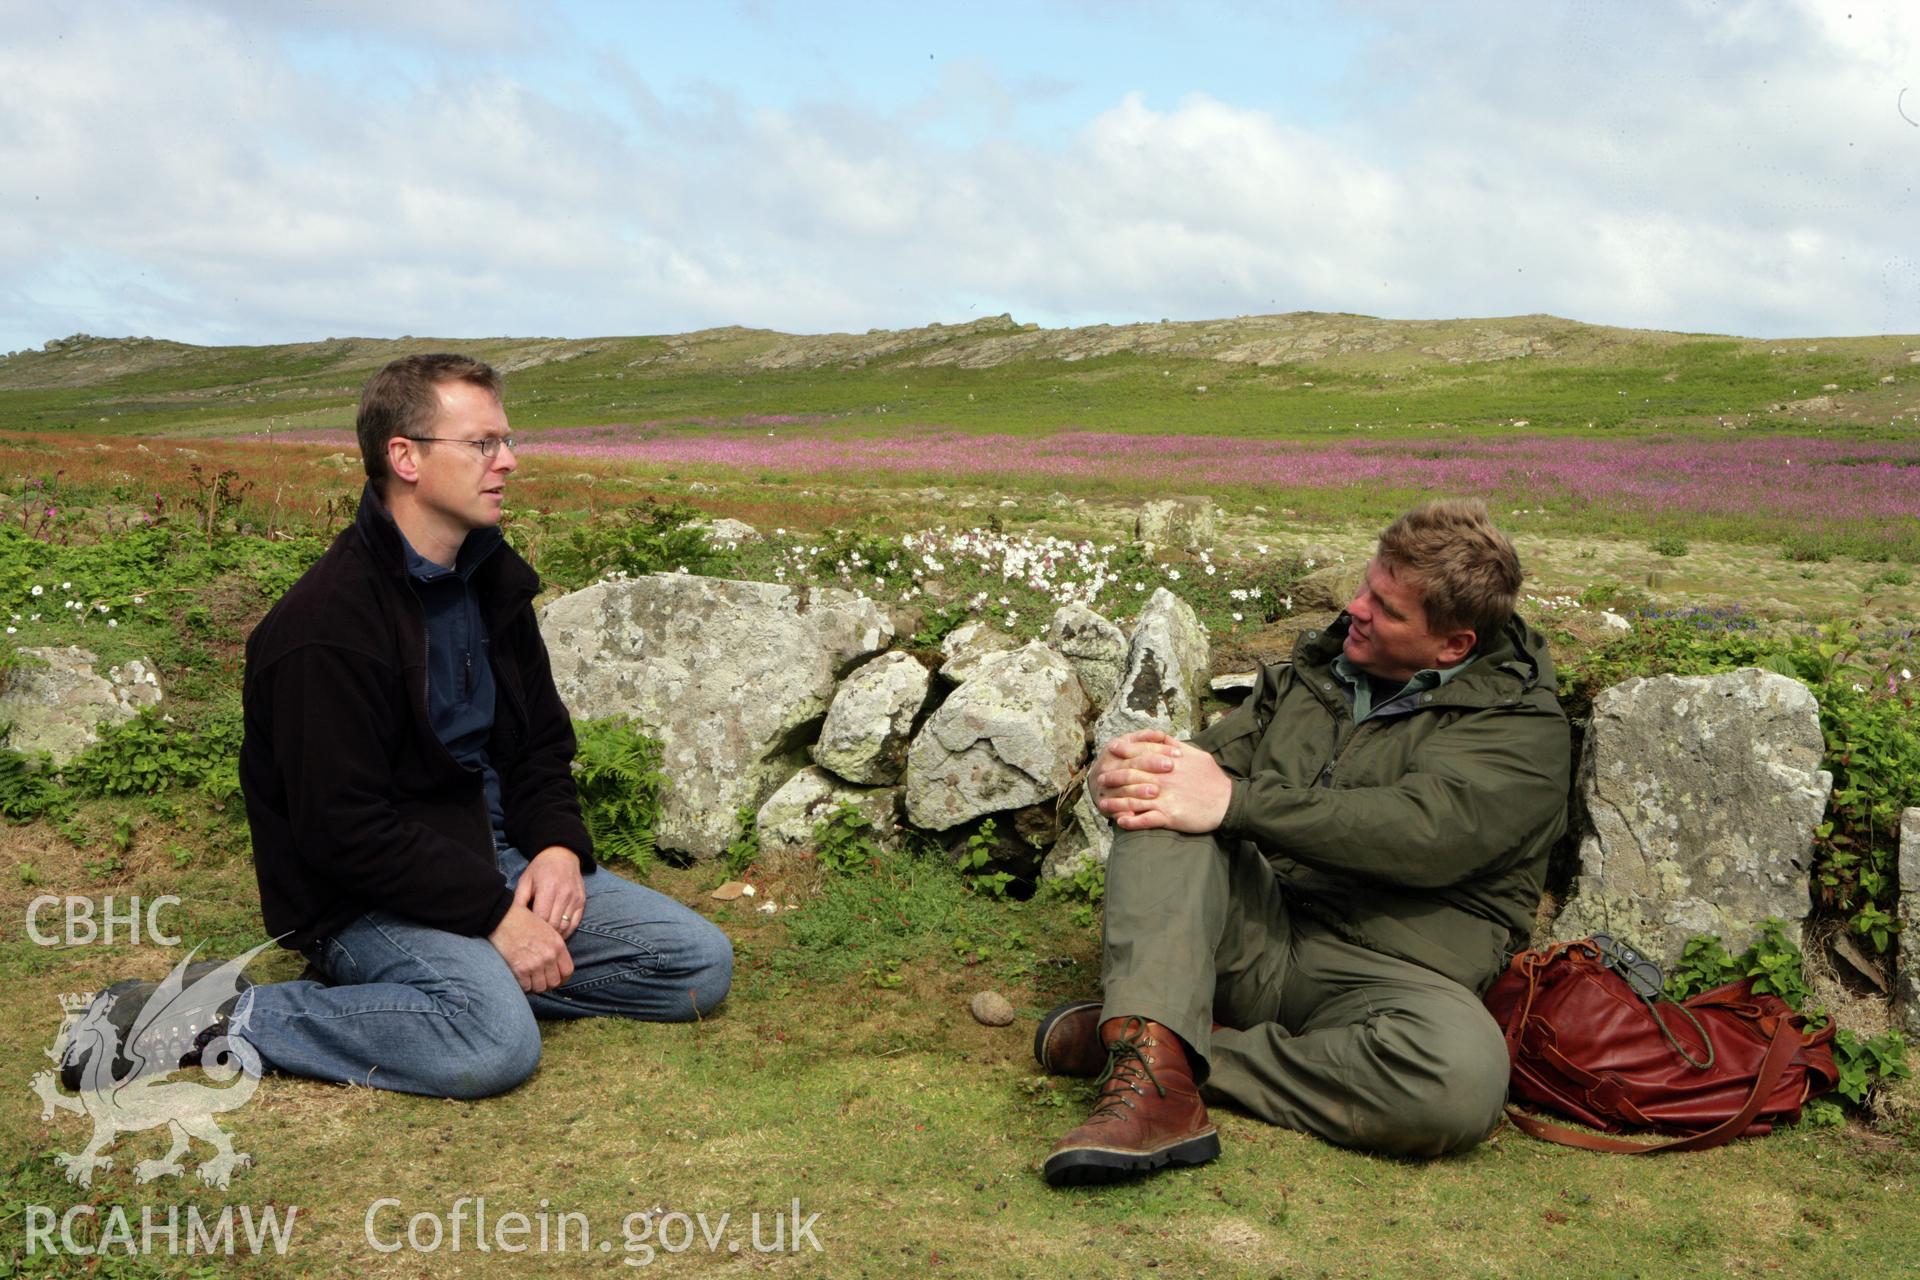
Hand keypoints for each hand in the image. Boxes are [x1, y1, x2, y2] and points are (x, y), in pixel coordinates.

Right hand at [487, 907, 571, 993]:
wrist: (502, 917)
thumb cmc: (523, 921)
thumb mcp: (546, 930)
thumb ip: (553, 947)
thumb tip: (556, 964)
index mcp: (558, 945)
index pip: (568, 971)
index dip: (562, 978)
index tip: (555, 979)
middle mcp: (549, 956)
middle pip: (554, 982)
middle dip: (547, 983)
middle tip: (539, 980)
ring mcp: (535, 964)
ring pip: (540, 987)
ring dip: (534, 985)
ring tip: (529, 979)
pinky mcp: (520, 969)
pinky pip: (526, 987)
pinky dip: (523, 985)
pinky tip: (520, 978)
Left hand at [518, 846, 585, 939]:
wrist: (563, 855)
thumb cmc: (540, 869)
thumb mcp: (525, 880)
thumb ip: (519, 899)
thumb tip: (510, 919)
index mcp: (547, 888)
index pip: (541, 918)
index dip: (533, 929)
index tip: (526, 935)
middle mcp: (564, 894)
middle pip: (553, 924)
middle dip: (543, 935)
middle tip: (534, 942)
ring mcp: (575, 899)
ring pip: (565, 926)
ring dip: (555, 936)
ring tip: (544, 941)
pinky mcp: (582, 902)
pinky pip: (575, 923)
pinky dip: (566, 932)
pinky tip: (557, 935)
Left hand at [1094, 730, 1232, 833]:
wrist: (1228, 803)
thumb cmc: (1212, 778)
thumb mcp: (1196, 754)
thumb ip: (1174, 745)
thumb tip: (1159, 736)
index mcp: (1169, 762)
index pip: (1141, 753)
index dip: (1124, 750)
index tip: (1111, 749)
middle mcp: (1163, 779)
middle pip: (1131, 776)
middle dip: (1113, 777)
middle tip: (1099, 780)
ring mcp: (1165, 798)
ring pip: (1133, 799)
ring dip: (1115, 803)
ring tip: (1103, 805)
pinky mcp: (1169, 817)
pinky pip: (1145, 819)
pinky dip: (1131, 821)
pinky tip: (1120, 822)